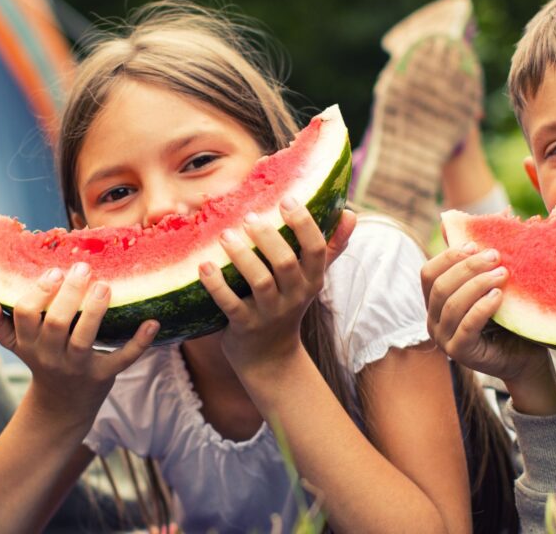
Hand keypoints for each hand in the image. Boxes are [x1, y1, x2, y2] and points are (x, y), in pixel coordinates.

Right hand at [0, 263, 157, 416]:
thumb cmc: (42, 360)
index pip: (25, 315)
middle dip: (67, 295)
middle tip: (82, 268)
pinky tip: (152, 322)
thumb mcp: (17, 345)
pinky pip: (122, 359)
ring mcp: (78, 367)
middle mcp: (51, 356)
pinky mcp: (103, 376)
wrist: (62, 406)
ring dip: (95, 311)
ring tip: (105, 286)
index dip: (37, 293)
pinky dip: (139, 342)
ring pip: (83, 339)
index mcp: (29, 343)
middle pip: (55, 323)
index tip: (52, 271)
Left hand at [198, 198, 354, 374]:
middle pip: (286, 263)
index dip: (304, 223)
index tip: (287, 199)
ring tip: (224, 234)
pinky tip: (204, 265)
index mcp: (312, 279)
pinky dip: (217, 284)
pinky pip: (229, 304)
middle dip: (268, 237)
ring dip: (242, 256)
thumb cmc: (288, 304)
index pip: (316, 249)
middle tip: (249, 215)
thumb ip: (330, 246)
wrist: (270, 356)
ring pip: (260, 281)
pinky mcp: (244, 326)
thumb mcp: (312, 279)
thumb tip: (350, 213)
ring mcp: (269, 312)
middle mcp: (295, 296)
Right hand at [421, 243, 551, 383]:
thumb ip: (474, 262)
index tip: (475, 245)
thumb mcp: (489, 285)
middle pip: (440, 286)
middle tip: (496, 256)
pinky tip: (499, 296)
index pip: (428, 273)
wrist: (525, 355)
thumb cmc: (507, 318)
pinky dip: (482, 307)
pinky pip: (467, 325)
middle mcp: (433, 321)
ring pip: (452, 304)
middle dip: (468, 267)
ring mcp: (443, 339)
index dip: (449, 256)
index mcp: (435, 302)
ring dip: (478, 284)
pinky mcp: (460, 353)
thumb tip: (452, 222)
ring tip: (503, 275)